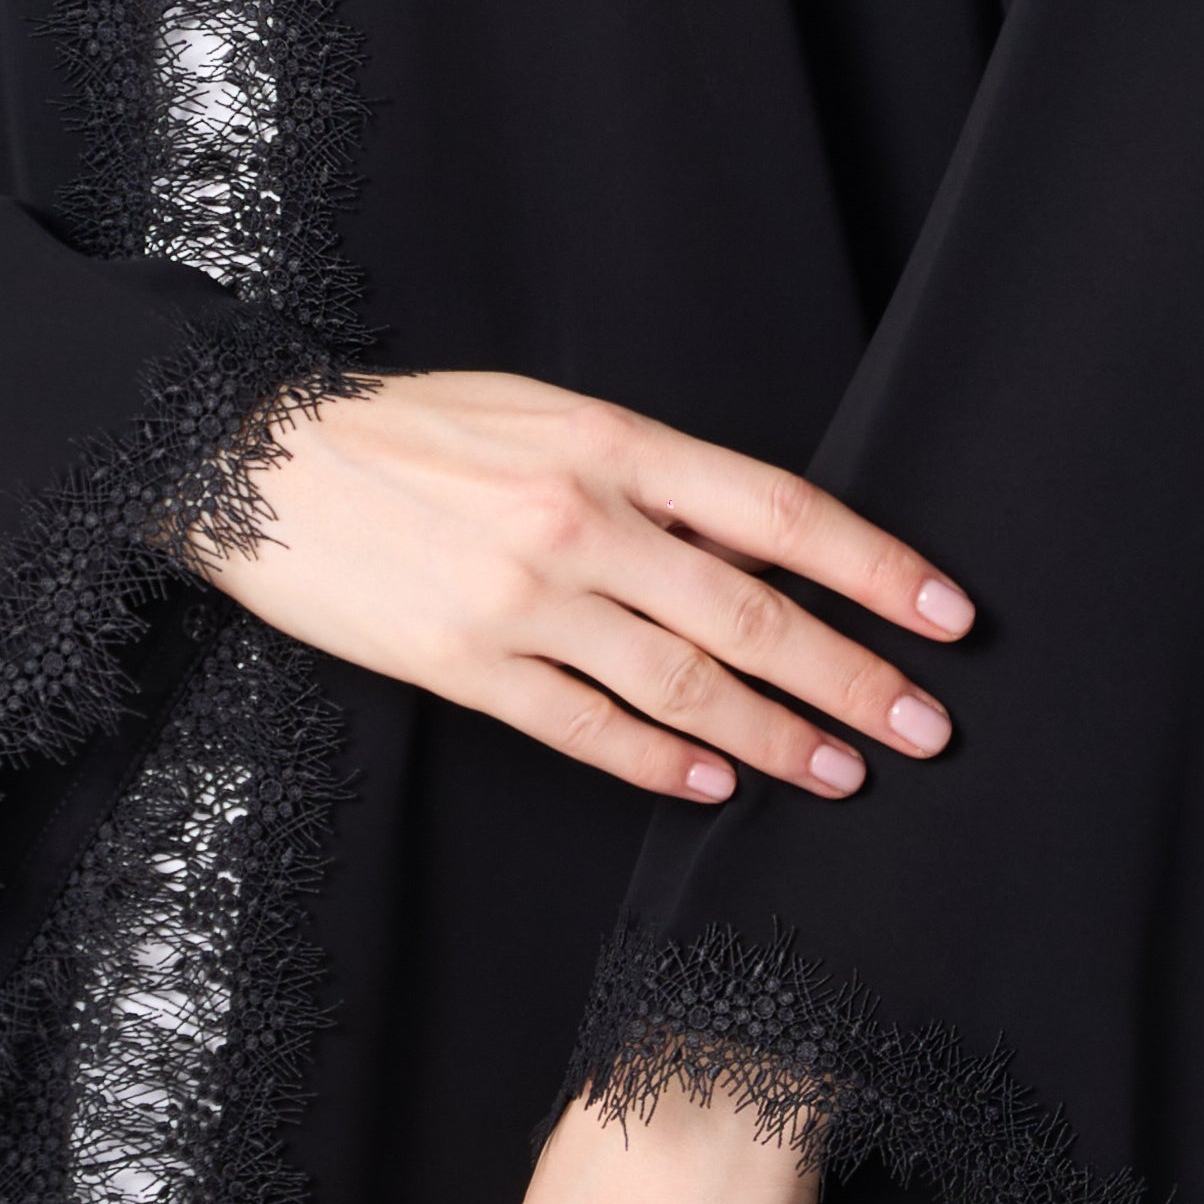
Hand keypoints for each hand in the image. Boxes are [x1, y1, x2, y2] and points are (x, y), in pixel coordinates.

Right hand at [198, 371, 971, 801]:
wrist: (255, 458)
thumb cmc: (409, 431)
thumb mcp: (544, 417)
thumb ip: (650, 479)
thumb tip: (762, 551)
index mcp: (610, 444)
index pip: (779, 514)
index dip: (875, 568)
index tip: (948, 616)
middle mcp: (578, 521)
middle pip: (749, 616)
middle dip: (851, 678)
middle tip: (925, 727)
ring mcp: (520, 599)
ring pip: (680, 685)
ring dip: (773, 737)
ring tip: (839, 773)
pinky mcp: (461, 664)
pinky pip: (583, 728)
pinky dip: (657, 763)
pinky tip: (712, 785)